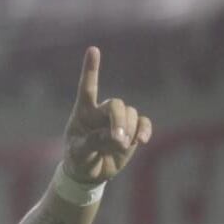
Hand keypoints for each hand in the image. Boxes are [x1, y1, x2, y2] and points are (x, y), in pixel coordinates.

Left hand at [63, 46, 152, 183]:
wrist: (89, 173)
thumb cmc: (78, 160)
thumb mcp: (78, 154)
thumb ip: (93, 143)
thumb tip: (116, 138)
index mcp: (83, 112)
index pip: (87, 88)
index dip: (91, 69)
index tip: (93, 49)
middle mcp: (101, 112)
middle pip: (116, 104)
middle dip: (119, 120)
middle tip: (118, 140)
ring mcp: (118, 120)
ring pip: (130, 114)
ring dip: (128, 130)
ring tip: (120, 146)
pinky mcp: (132, 130)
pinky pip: (144, 123)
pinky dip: (144, 130)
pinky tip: (141, 141)